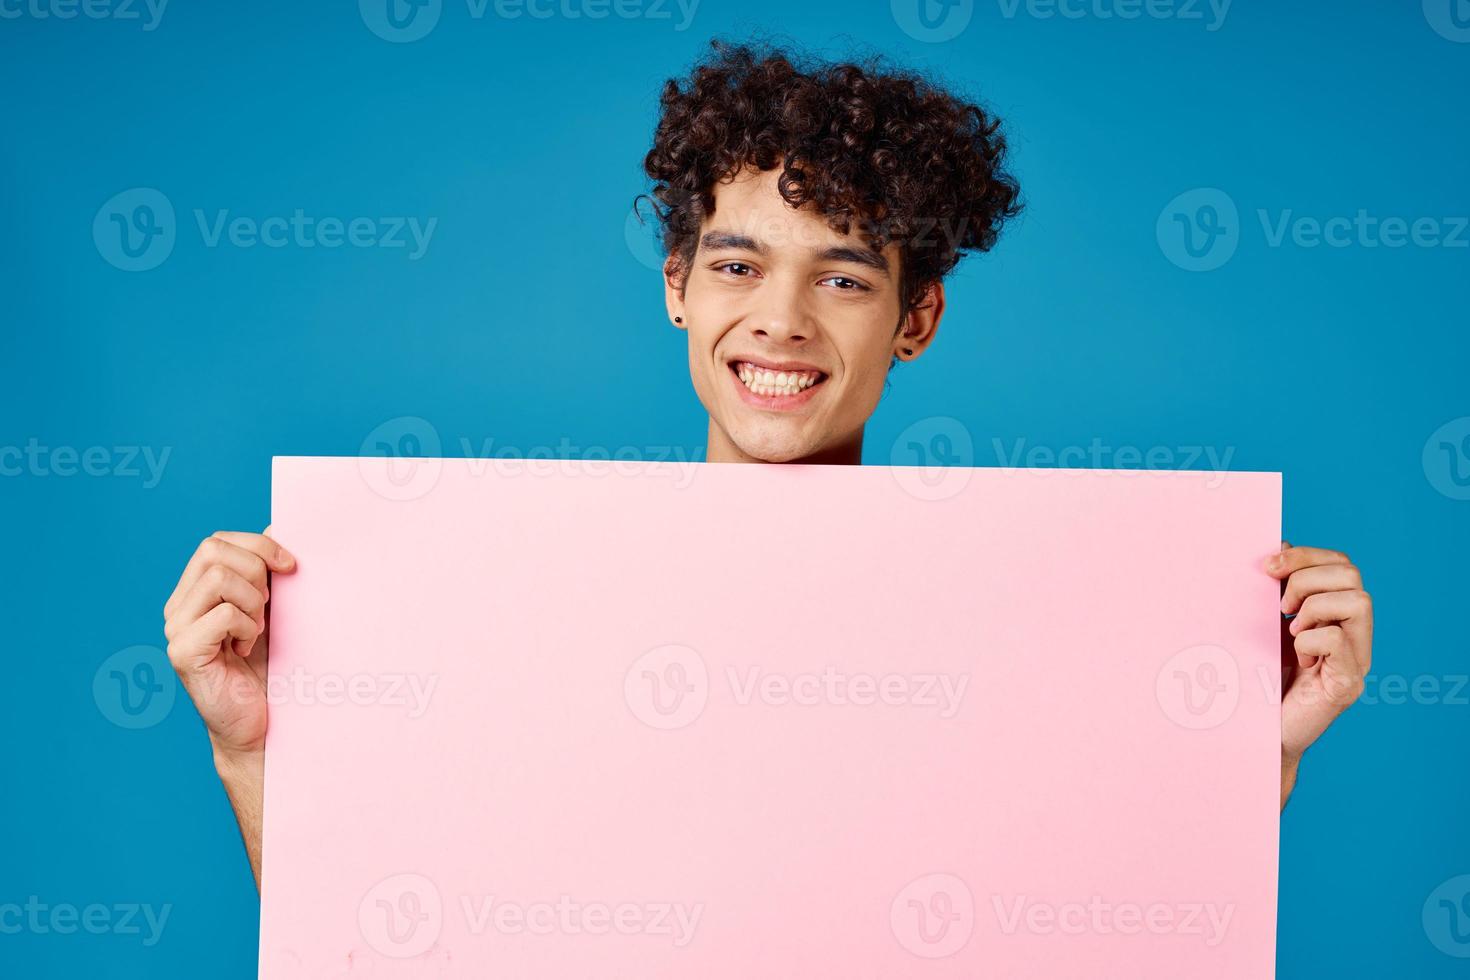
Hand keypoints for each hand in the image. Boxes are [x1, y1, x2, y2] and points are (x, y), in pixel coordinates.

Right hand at [162, 529, 295, 757]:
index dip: (258, 545)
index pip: (216, 541)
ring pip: (217, 578)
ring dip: (252, 601)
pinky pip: (222, 616)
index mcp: (195, 592)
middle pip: (212, 550)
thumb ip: (267, 572)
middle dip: (256, 569)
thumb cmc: (269, 667)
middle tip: (269, 606)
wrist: (261, 724)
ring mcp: (176, 630)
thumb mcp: (272, 610)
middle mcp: (178, 607)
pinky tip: (246, 649)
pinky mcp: (184, 654)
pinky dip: (246, 627)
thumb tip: (276, 526)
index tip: (291, 566)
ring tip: (256, 630)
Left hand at [1267, 541, 1372, 805]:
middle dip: (1307, 577)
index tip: (1267, 566)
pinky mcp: (1346, 684)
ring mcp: (1355, 660)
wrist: (1254, 733)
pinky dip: (1310, 640)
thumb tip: (1279, 546)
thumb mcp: (1265, 625)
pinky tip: (1297, 658)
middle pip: (1352, 575)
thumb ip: (1276, 590)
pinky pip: (1337, 640)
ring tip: (1291, 631)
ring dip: (1313, 607)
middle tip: (1280, 606)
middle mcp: (1354, 635)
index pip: (1341, 564)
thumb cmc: (1257, 679)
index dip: (1306, 556)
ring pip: (1357, 601)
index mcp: (1337, 616)